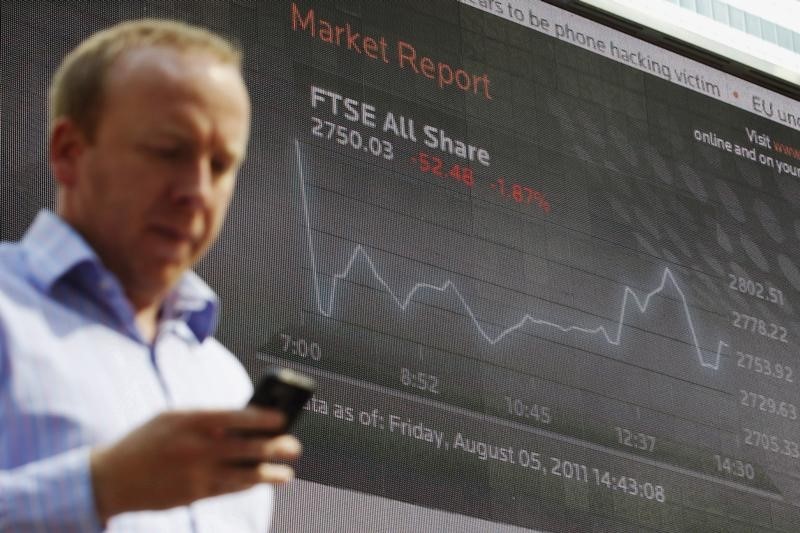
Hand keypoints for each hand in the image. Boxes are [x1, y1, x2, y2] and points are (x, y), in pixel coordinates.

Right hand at [89, 407, 301, 523]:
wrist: (110, 477)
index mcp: (190, 419)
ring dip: (268, 474)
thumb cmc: (146, 440)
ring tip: (287, 473)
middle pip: (245, 447)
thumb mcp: (171, 419)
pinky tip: (261, 481)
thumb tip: (244, 422)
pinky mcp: (192, 494)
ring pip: (242, 474)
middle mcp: (195, 446)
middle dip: (274, 447)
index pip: (235, 416)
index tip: (282, 418)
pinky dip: (247, 485)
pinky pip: (228, 489)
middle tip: (295, 446)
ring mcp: (194, 473)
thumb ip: (205, 419)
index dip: (262, 418)